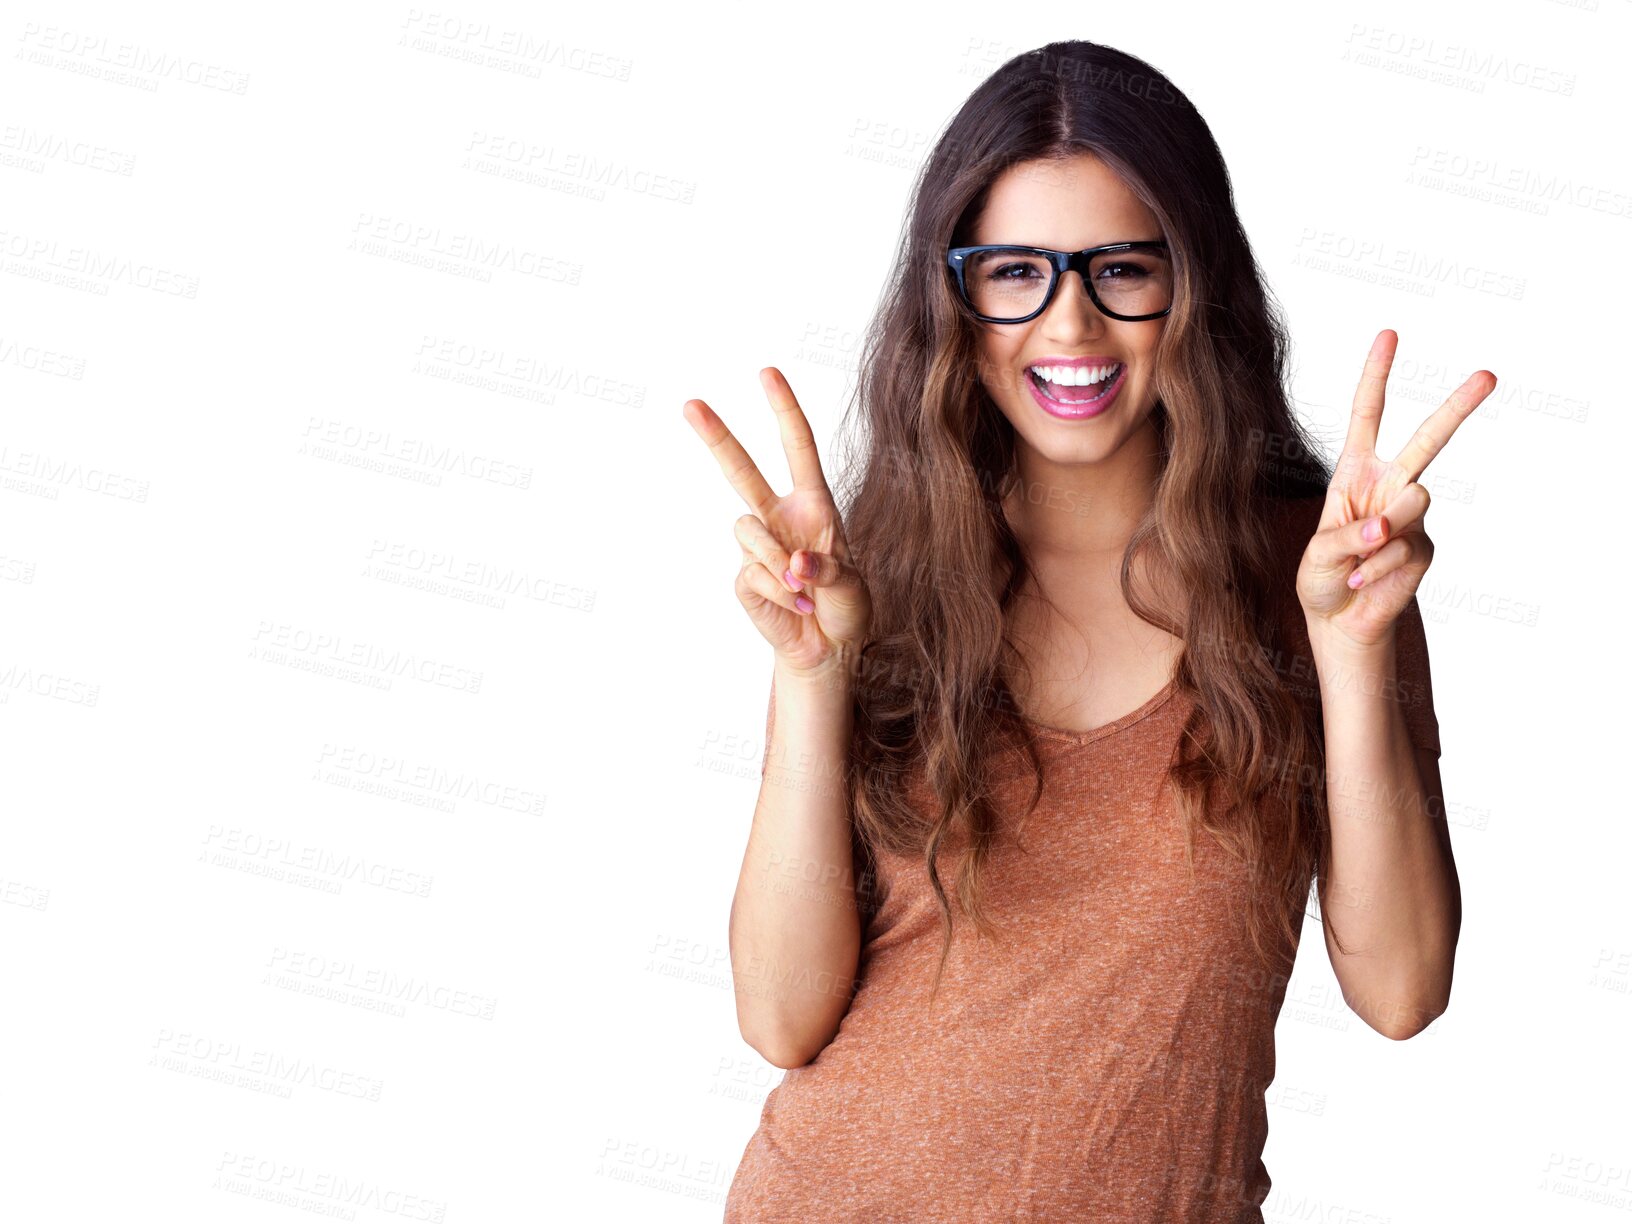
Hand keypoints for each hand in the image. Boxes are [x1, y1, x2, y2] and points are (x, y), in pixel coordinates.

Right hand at [683, 367, 872, 679]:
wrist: (827, 648)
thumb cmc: (847, 608)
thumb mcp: (853, 587)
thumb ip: (828, 570)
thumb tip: (792, 563)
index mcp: (814, 505)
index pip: (797, 448)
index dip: (784, 410)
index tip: (766, 373)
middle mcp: (780, 517)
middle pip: (742, 470)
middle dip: (717, 436)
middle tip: (690, 404)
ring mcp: (758, 546)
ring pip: (748, 531)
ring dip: (779, 564)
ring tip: (805, 592)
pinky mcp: (743, 576)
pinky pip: (753, 573)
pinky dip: (779, 593)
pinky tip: (797, 607)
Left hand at [1296, 329, 1494, 651]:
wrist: (1339, 618)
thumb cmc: (1322, 577)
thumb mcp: (1316, 553)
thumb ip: (1346, 536)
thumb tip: (1387, 527)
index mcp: (1356, 471)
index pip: (1369, 415)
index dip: (1377, 376)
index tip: (1389, 335)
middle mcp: (1389, 485)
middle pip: (1428, 440)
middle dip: (1458, 407)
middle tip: (1489, 374)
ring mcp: (1411, 516)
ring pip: (1414, 500)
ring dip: (1379, 534)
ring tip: (1356, 559)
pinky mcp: (1424, 547)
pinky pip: (1404, 548)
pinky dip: (1377, 569)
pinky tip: (1363, 581)